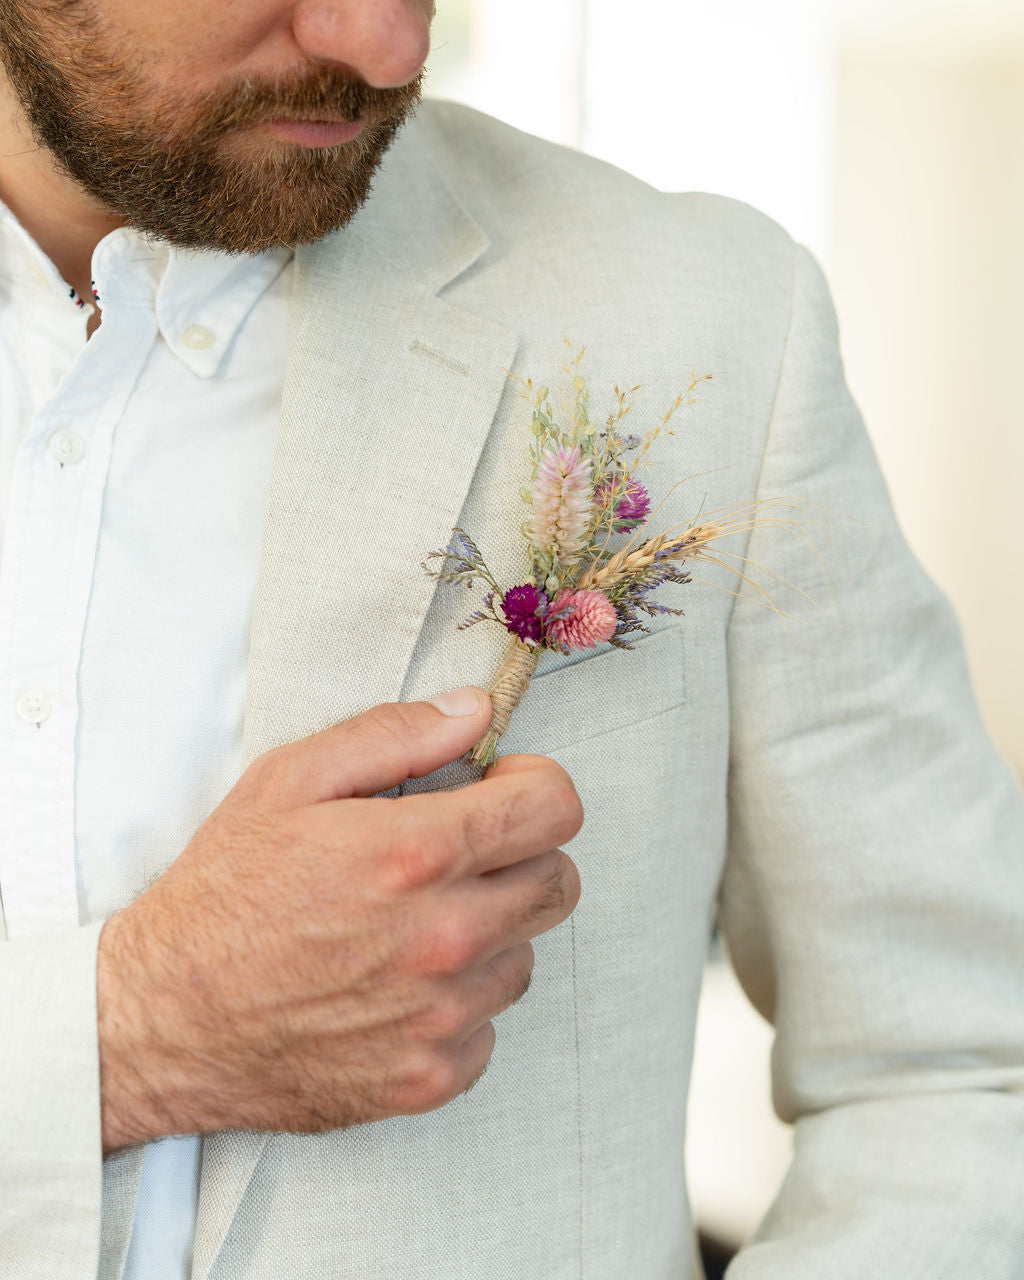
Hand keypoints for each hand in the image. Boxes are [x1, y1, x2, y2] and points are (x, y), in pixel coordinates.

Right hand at [96, 689, 582, 1151]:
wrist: (163, 1018)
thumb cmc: (222, 897)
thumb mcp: (290, 780)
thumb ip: (395, 735)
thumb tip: (473, 712)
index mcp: (415, 854)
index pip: (554, 809)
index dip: (534, 787)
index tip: (503, 791)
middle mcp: (443, 938)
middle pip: (558, 881)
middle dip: (519, 855)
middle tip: (456, 855)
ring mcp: (441, 1015)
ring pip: (524, 953)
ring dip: (488, 931)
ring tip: (412, 924)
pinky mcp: (431, 1076)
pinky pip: (490, 1025)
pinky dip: (459, 1001)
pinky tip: (399, 984)